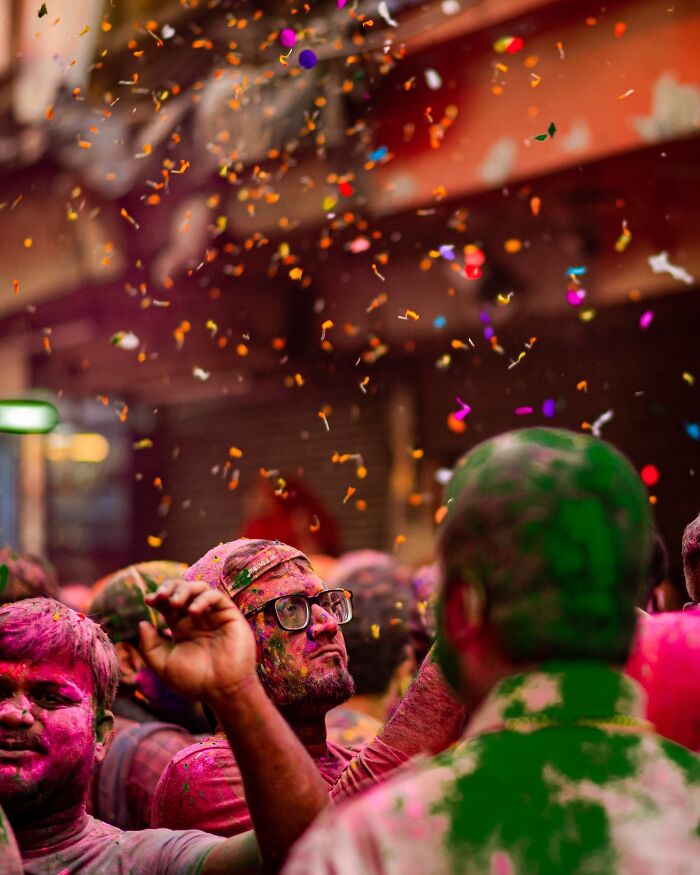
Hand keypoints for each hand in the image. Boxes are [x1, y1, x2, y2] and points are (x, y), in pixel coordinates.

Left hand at [139, 578, 257, 706]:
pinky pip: (216, 597)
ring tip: (175, 603)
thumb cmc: (195, 682)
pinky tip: (193, 612)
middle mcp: (197, 618)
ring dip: (185, 590)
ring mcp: (213, 615)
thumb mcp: (164, 666)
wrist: (222, 692)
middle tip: (160, 596)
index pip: (168, 603)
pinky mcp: (229, 616)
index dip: (159, 597)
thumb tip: (142, 623)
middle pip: (183, 590)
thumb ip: (149, 646)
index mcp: (181, 627)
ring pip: (200, 588)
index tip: (149, 600)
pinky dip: (203, 599)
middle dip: (170, 588)